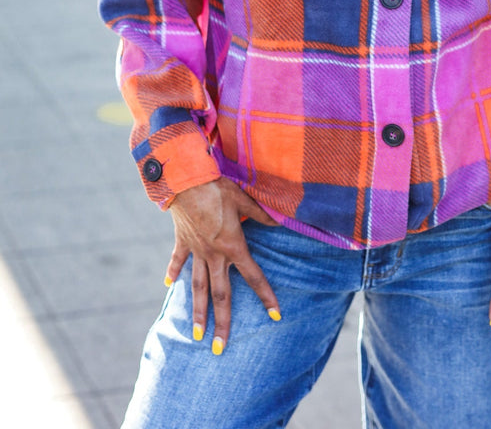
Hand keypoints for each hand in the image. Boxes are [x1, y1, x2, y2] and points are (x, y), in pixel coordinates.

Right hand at [165, 177, 279, 353]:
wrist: (186, 181)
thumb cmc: (218, 188)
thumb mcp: (243, 199)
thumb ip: (261, 214)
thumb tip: (281, 221)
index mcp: (233, 247)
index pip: (254, 276)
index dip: (266, 296)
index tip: (275, 315)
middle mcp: (214, 255)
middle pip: (220, 295)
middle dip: (221, 323)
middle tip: (219, 349)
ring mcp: (196, 251)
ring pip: (198, 288)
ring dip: (198, 312)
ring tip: (196, 335)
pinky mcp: (183, 241)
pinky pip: (178, 261)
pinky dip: (174, 273)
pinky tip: (169, 286)